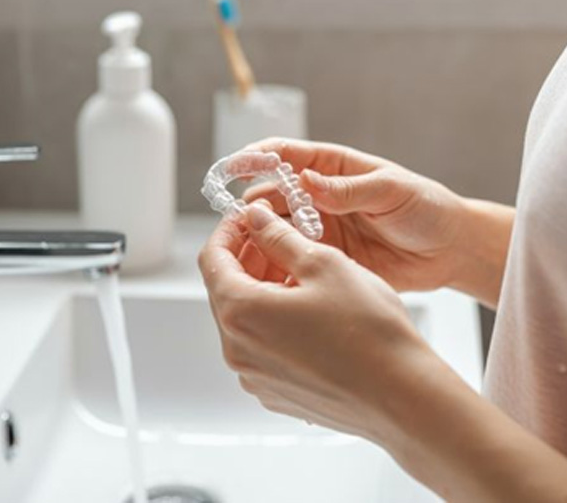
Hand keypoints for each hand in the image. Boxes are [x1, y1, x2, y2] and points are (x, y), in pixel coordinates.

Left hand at [199, 203, 566, 502]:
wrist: (403, 397)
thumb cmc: (368, 331)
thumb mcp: (322, 264)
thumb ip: (279, 237)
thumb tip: (255, 219)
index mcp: (240, 313)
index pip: (213, 259)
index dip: (228, 231)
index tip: (247, 218)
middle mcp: (237, 350)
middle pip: (226, 289)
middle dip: (248, 258)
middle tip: (278, 238)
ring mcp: (254, 376)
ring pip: (245, 318)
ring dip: (262, 288)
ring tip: (299, 272)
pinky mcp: (275, 392)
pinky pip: (261, 346)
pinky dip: (273, 320)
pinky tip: (307, 309)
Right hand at [243, 138, 468, 292]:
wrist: (447, 251)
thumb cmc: (425, 208)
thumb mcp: (390, 191)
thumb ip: (348, 189)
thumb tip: (306, 180)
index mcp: (333, 168)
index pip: (286, 155)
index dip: (258, 157)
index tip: (234, 165)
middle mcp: (319, 196)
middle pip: (272, 194)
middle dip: (253, 204)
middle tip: (242, 220)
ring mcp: (319, 227)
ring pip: (276, 228)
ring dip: (261, 234)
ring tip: (251, 246)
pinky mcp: (324, 257)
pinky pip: (292, 256)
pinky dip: (277, 260)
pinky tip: (269, 268)